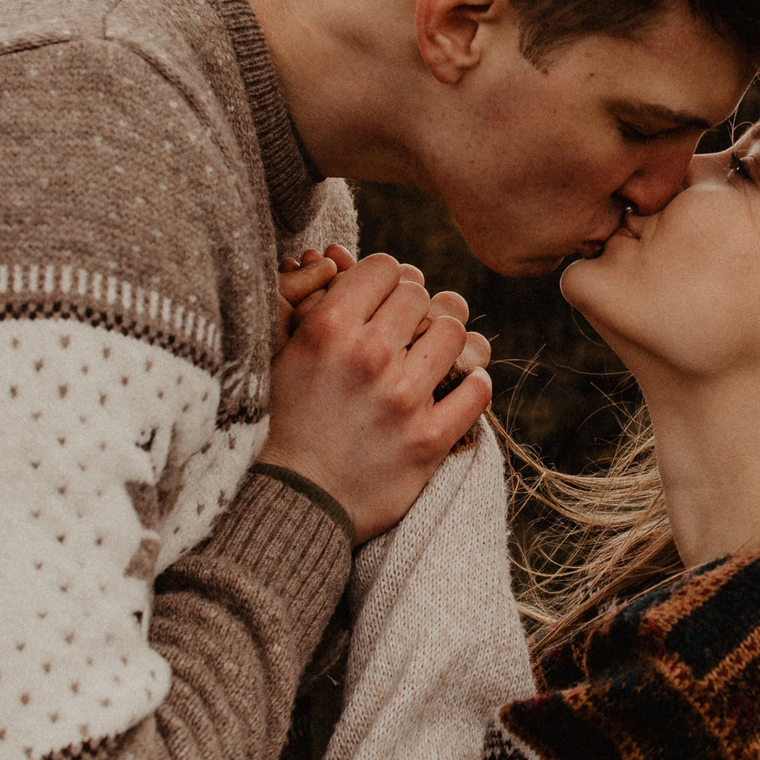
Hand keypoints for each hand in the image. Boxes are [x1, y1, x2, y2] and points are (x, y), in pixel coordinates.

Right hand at [260, 253, 493, 542]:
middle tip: (408, 327)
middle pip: (421, 295)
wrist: (293, 501)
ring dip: (446, 339)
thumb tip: (338, 258)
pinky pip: (478, 390)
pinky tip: (459, 386)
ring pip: (455, 333)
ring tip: (433, 354)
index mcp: (329, 329)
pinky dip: (474, 384)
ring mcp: (404, 398)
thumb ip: (312, 305)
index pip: (385, 267)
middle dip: (415, 305)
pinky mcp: (430, 439)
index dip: (386, 278)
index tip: (384, 298)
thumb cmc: (284, 422)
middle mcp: (369, 357)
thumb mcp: (281, 353)